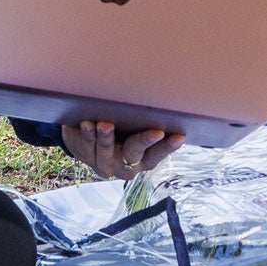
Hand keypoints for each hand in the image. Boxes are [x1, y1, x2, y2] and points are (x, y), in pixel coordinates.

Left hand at [63, 120, 186, 180]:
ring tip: (106, 124)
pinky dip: (88, 133)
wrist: (87, 137)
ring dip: (107, 137)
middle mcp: (126, 166)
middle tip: (156, 131)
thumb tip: (164, 99)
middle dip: (145, 141)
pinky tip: (87, 123)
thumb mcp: (134, 128)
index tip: (179, 136)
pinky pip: (87, 144)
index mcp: (143, 160)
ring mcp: (106, 163)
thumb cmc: (120, 129)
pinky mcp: (87, 156)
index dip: (168, 147)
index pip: (158, 153)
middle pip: (136, 153)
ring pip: (107, 151)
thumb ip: (144, 123)